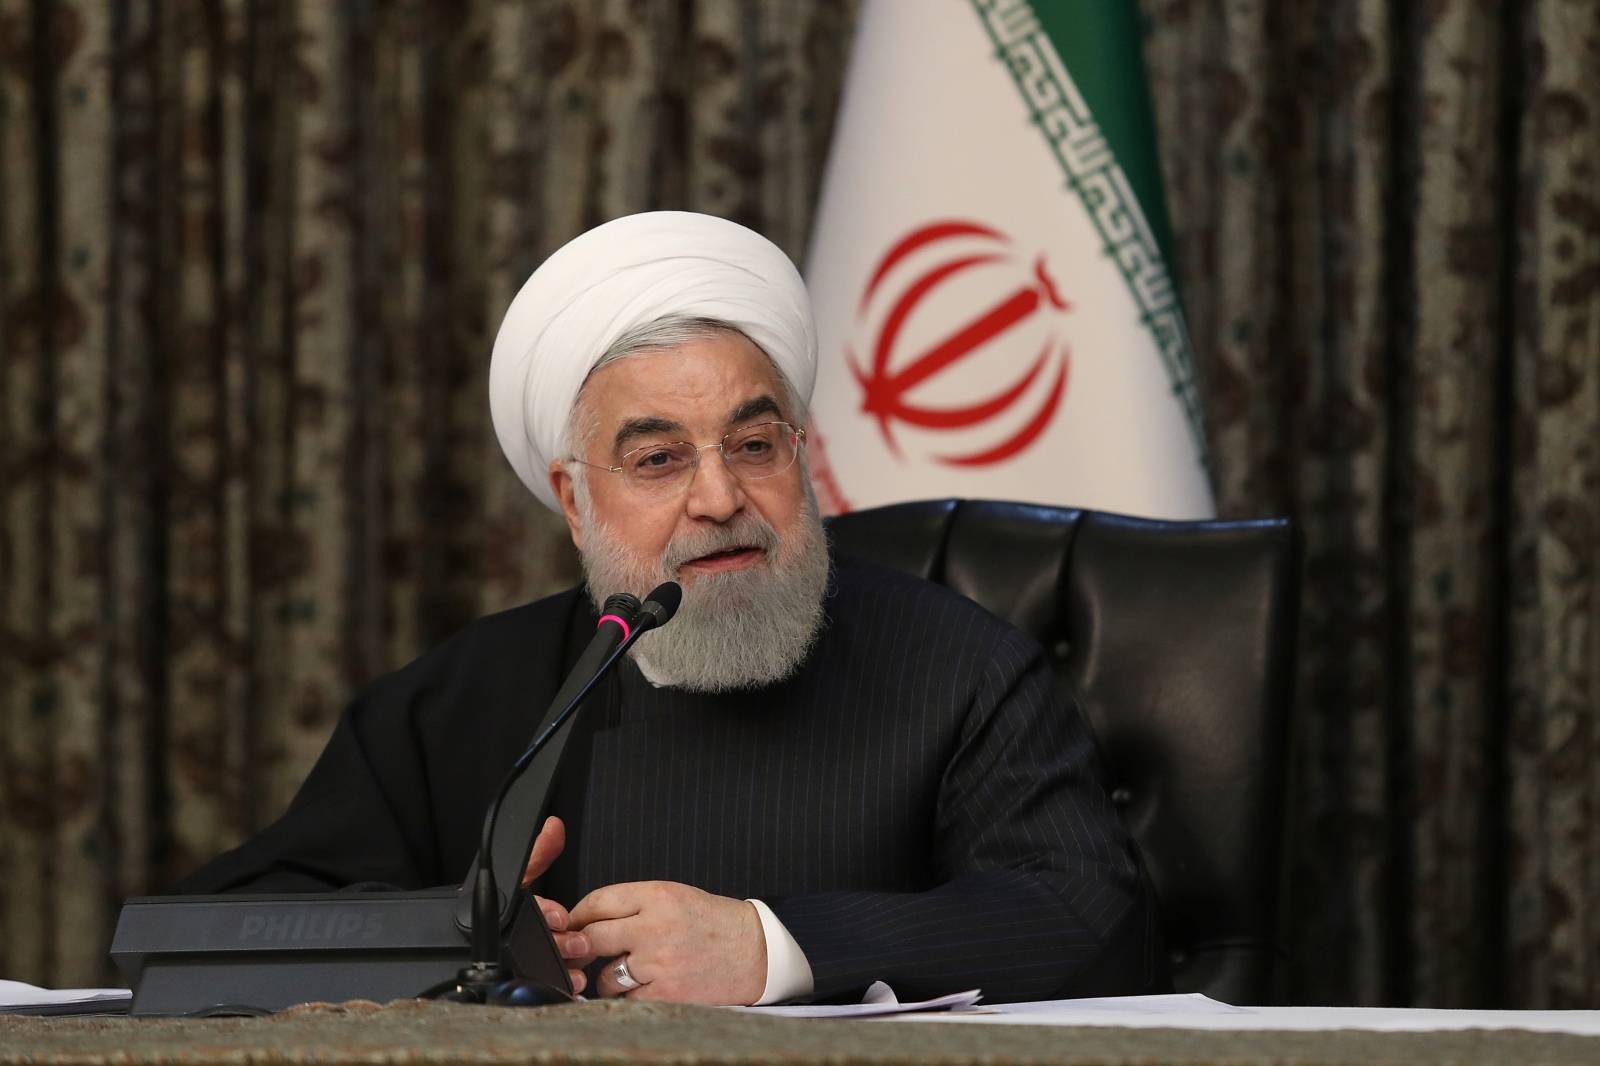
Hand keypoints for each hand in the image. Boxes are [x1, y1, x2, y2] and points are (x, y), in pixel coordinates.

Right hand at [519, 816, 589, 993]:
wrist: (494, 939)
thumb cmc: (513, 908)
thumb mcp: (524, 878)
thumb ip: (538, 853)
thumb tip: (554, 826)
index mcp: (512, 911)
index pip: (526, 910)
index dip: (545, 913)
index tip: (561, 917)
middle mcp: (514, 935)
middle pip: (536, 942)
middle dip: (560, 943)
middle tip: (580, 944)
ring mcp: (521, 958)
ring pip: (540, 966)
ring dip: (561, 968)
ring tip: (579, 972)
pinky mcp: (529, 977)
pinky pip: (543, 984)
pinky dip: (560, 985)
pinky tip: (575, 986)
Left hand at [570, 881, 766, 1003]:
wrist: (754, 951)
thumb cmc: (712, 923)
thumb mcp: (675, 896)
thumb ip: (634, 905)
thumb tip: (587, 921)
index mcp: (657, 896)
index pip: (598, 901)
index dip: (578, 915)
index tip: (573, 925)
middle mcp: (655, 927)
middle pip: (593, 937)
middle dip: (583, 947)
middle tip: (583, 952)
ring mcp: (659, 963)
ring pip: (606, 975)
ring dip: (607, 977)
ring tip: (624, 973)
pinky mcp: (667, 993)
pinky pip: (626, 999)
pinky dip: (628, 997)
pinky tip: (641, 988)